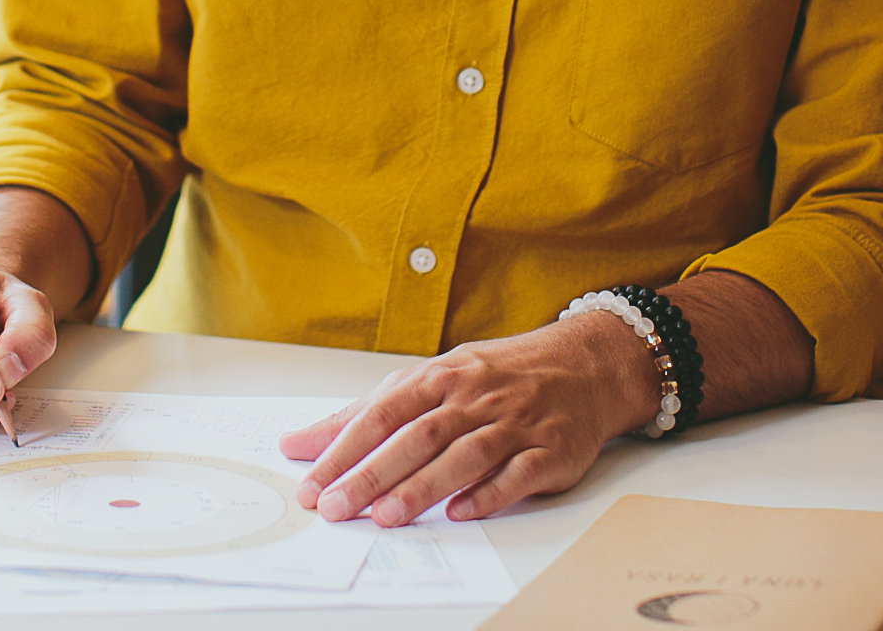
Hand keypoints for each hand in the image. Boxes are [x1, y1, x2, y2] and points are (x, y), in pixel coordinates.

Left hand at [277, 313, 652, 526]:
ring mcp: (513, 423)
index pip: (381, 413)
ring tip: (386, 517)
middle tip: (336, 508)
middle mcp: (473, 398)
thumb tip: (299, 445)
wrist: (583, 365)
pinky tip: (460, 512)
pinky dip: (488, 493)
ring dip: (423, 487)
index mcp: (438, 377)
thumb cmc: (494, 377)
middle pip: (416, 436)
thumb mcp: (428, 380)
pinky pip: (516, 474)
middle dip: (373, 474)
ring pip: (463, 455)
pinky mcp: (549, 450)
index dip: (343, 449)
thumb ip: (364, 414)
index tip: (312, 483)